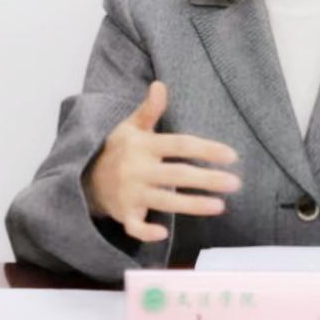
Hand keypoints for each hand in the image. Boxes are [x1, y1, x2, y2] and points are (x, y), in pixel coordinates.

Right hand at [85, 81, 240, 244]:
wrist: (85, 177)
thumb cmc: (118, 149)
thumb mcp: (130, 126)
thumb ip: (149, 109)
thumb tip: (160, 85)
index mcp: (143, 145)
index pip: (179, 145)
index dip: (206, 149)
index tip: (231, 155)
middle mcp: (137, 169)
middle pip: (177, 175)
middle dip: (207, 180)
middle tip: (235, 183)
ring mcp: (130, 193)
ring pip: (164, 202)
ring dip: (193, 205)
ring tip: (221, 206)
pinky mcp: (123, 214)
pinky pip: (134, 226)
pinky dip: (145, 231)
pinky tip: (164, 234)